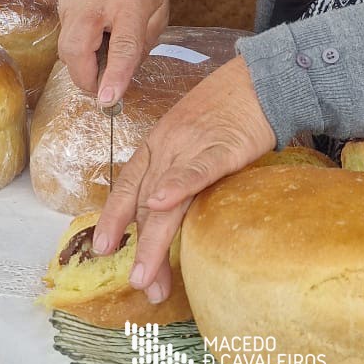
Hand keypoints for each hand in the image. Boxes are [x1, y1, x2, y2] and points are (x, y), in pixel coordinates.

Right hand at [56, 0, 168, 105]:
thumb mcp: (159, 15)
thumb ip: (141, 48)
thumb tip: (118, 82)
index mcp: (130, 3)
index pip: (122, 45)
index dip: (114, 75)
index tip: (108, 101)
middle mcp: (95, 0)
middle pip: (77, 50)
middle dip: (86, 78)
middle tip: (104, 86)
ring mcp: (73, 1)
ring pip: (66, 49)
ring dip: (82, 65)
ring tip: (104, 54)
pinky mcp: (62, 5)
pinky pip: (65, 39)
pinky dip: (79, 50)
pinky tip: (95, 38)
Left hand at [91, 57, 275, 302]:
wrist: (260, 79)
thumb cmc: (229, 108)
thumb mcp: (192, 135)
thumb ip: (176, 166)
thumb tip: (163, 203)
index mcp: (159, 143)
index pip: (128, 184)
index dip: (113, 217)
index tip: (103, 248)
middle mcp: (168, 146)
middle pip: (145, 201)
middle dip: (140, 246)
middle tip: (138, 283)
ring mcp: (193, 146)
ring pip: (166, 198)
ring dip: (153, 238)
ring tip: (148, 275)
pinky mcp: (224, 147)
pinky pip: (199, 169)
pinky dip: (179, 185)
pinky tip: (164, 204)